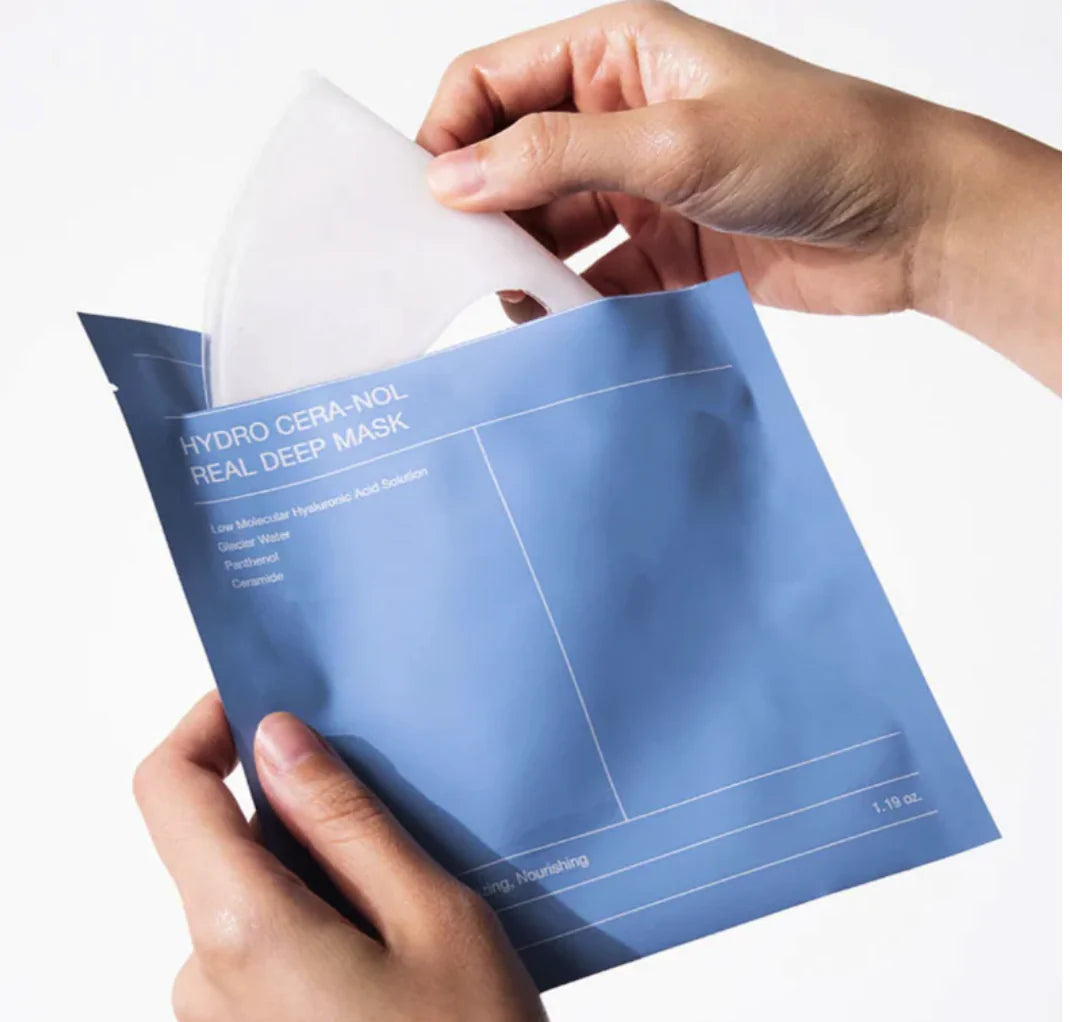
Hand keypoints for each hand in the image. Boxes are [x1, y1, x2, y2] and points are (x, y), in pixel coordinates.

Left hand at [134, 694, 557, 1021]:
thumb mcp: (429, 913)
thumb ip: (344, 820)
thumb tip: (279, 737)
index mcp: (243, 932)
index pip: (168, 789)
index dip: (205, 724)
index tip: (266, 699)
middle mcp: (206, 974)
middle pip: (217, 835)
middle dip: (292, 800)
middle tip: (387, 793)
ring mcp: (222, 1013)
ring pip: (248, 886)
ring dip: (315, 858)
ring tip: (408, 874)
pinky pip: (261, 935)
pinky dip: (315, 905)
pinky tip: (394, 926)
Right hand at [420, 1, 1059, 391]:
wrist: (906, 221)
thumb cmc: (813, 145)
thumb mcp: (671, 141)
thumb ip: (554, 158)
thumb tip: (450, 178)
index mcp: (613, 54)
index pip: (492, 83)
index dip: (448, 135)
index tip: (424, 203)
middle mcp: (616, 116)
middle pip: (512, 160)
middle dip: (483, 212)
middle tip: (460, 267)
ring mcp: (637, 186)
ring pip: (548, 226)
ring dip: (525, 264)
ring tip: (515, 304)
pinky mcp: (661, 249)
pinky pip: (591, 277)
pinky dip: (571, 302)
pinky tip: (560, 324)